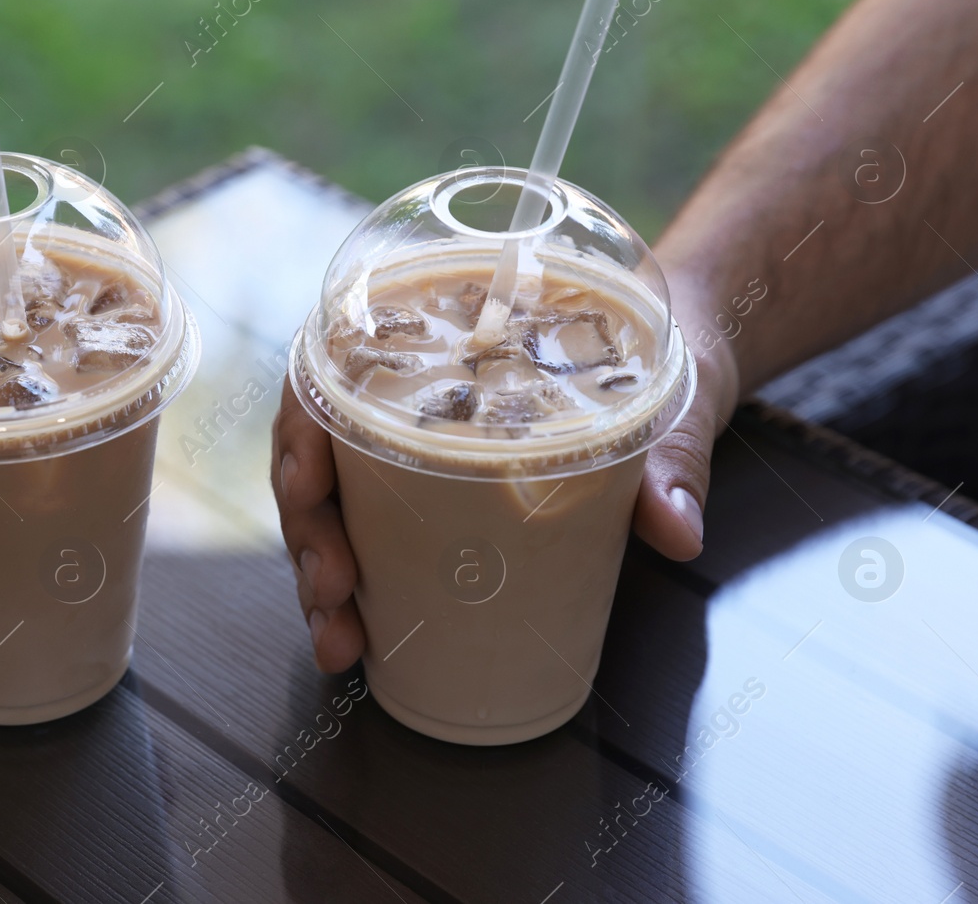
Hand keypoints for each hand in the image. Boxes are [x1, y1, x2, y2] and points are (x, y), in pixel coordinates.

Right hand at [269, 280, 739, 671]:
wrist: (679, 348)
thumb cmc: (651, 344)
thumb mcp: (664, 389)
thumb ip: (670, 455)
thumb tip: (677, 532)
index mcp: (430, 335)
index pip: (324, 377)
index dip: (298, 435)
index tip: (306, 492)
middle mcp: (400, 392)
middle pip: (315, 459)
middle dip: (308, 536)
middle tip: (333, 597)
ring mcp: (409, 449)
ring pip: (331, 509)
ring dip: (320, 578)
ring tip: (340, 642)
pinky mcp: (433, 494)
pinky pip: (370, 536)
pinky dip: (356, 591)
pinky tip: (358, 639)